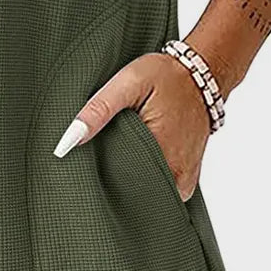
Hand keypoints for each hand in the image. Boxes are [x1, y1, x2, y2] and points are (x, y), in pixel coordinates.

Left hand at [52, 51, 209, 200]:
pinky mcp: (186, 180)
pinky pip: (158, 191)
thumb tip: (67, 141)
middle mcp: (176, 174)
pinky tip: (137, 158)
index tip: (87, 163)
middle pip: (130, 193)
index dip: (97, 175)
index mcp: (160, 153)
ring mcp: (183, 181)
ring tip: (123, 151)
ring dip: (129, 179)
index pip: (117, 185)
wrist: (203, 76)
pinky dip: (144, 179)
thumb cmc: (167, 76)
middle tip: (107, 149)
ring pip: (144, 194)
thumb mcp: (128, 82)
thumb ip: (98, 110)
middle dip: (112, 178)